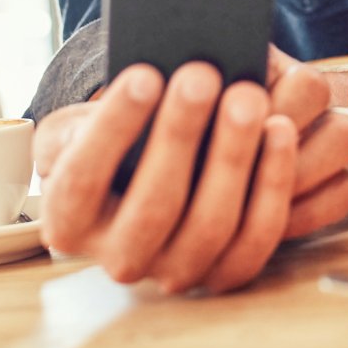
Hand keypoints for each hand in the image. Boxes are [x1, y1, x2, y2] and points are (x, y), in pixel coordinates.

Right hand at [35, 48, 347, 293]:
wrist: (135, 185)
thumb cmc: (107, 144)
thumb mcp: (76, 128)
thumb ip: (90, 116)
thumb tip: (140, 79)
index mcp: (67, 220)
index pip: (84, 178)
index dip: (114, 127)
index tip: (144, 74)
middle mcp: (118, 259)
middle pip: (154, 206)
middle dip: (180, 135)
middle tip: (201, 75)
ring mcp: (174, 272)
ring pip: (210, 225)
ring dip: (233, 157)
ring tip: (246, 96)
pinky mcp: (224, 273)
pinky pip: (256, 238)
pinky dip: (272, 183)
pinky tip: (281, 131)